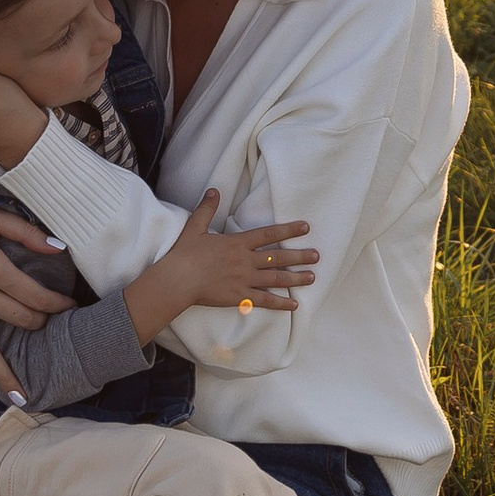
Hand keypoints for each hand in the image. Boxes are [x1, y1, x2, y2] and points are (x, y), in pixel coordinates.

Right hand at [124, 191, 315, 344]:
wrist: (177, 280)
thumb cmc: (184, 254)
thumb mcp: (195, 227)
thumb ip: (207, 209)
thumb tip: (214, 190)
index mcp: (237, 243)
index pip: (269, 234)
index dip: (289, 229)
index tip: (305, 228)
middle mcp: (245, 260)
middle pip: (278, 256)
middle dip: (300, 256)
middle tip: (317, 256)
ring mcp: (244, 279)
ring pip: (276, 278)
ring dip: (296, 278)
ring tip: (312, 277)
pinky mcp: (240, 297)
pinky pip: (265, 300)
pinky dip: (281, 303)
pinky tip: (294, 304)